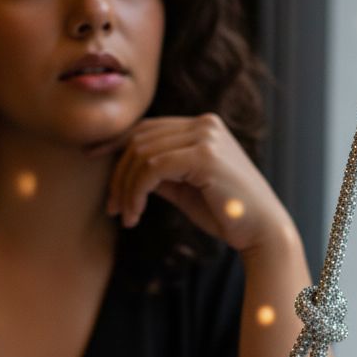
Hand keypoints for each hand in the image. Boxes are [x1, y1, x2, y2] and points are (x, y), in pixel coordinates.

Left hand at [105, 114, 295, 252]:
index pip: (148, 128)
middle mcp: (205, 124)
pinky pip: (152, 168)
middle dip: (118, 174)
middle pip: (140, 139)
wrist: (262, 232)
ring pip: (142, 153)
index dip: (116, 144)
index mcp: (203, 126)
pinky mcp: (204, 156)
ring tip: (126, 216)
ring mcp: (206, 137)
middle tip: (113, 209)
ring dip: (126, 188)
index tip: (94, 161)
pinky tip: (136, 214)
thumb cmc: (227, 215)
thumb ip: (160, 174)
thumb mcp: (185, 189)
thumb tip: (125, 170)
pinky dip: (136, 192)